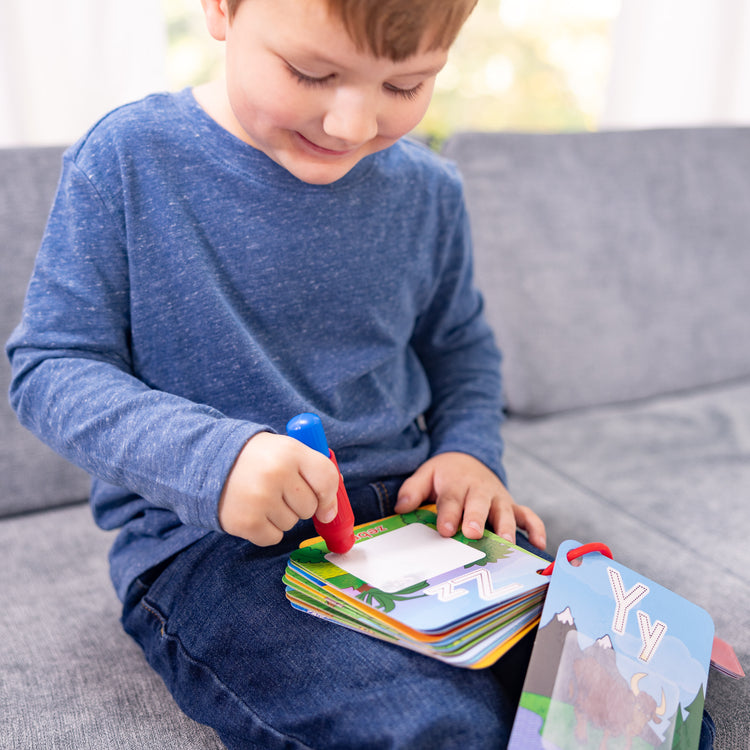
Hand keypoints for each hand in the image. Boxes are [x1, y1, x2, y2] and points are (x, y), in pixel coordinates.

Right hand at [218, 432, 339, 545]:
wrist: (207, 461)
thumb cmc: (257, 458)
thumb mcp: (285, 449)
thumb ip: (313, 469)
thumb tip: (332, 507)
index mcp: (291, 451)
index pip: (327, 479)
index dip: (330, 497)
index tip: (325, 507)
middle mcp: (277, 474)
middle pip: (310, 507)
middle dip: (300, 504)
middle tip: (279, 491)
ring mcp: (261, 499)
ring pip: (292, 523)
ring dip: (281, 516)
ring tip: (261, 497)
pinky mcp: (246, 522)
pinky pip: (274, 538)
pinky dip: (266, 530)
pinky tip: (254, 511)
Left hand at [394, 452, 545, 548]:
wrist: (468, 458)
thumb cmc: (444, 475)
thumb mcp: (425, 474)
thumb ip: (412, 490)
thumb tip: (401, 508)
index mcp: (456, 483)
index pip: (451, 499)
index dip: (449, 514)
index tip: (446, 529)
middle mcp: (480, 490)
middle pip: (479, 504)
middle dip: (477, 518)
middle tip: (474, 533)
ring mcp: (499, 498)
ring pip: (505, 512)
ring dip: (507, 527)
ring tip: (507, 543)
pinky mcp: (512, 506)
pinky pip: (529, 516)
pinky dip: (536, 528)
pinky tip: (539, 544)